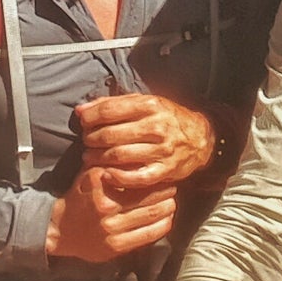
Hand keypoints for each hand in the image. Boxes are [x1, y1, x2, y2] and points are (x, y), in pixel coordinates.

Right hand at [46, 165, 176, 261]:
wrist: (60, 229)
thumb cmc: (80, 196)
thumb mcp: (89, 172)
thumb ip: (109, 161)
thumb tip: (134, 148)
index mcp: (100, 183)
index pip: (135, 176)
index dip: (153, 173)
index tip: (163, 169)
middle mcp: (106, 206)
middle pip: (148, 196)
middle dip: (165, 190)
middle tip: (173, 184)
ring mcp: (111, 228)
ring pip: (152, 215)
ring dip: (167, 206)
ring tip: (172, 199)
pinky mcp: (116, 247)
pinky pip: (148, 235)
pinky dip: (162, 225)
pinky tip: (167, 217)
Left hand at [76, 94, 214, 186]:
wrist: (200, 138)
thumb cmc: (165, 118)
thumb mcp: (145, 103)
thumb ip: (113, 104)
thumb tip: (81, 110)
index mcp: (150, 105)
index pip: (110, 110)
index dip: (90, 117)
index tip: (81, 121)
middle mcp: (156, 126)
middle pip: (111, 134)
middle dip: (91, 139)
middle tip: (85, 141)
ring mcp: (161, 150)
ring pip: (119, 156)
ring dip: (98, 158)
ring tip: (89, 157)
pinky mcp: (165, 170)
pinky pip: (136, 177)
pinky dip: (117, 178)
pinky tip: (106, 174)